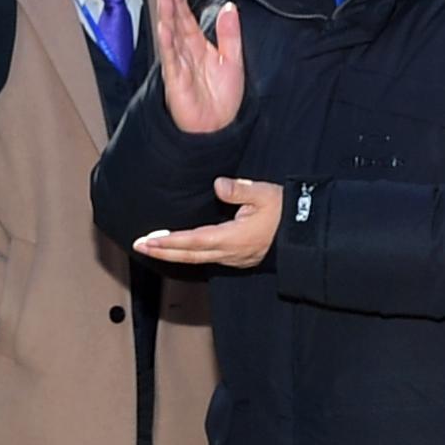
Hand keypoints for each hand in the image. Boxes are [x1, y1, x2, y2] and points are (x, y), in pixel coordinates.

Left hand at [134, 175, 282, 268]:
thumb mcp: (266, 194)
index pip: (192, 241)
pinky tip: (180, 249)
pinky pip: (207, 258)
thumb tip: (218, 185)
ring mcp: (233, 258)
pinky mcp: (237, 258)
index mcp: (232, 238)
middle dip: (162, 252)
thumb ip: (240, 189)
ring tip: (153, 247)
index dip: (168, 242)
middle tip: (139, 246)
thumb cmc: (288, 213)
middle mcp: (228, 252)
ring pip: (196, 259)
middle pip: (188, 255)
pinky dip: (188, 254)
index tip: (148, 240)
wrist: (305, 236)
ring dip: (173, 254)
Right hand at [147, 0, 246, 135]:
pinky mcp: (176, 81)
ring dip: (167, 16)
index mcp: (199, 49)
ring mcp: (179, 67)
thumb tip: (229, 8)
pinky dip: (168, 43)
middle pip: (176, 24)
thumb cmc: (223, 100)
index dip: (182, 3)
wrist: (218, 128)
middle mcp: (186, 55)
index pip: (187, 21)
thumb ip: (230, 34)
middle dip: (170, 3)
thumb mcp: (233, 61)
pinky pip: (171, 59)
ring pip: (171, 36)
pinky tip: (166, 28)